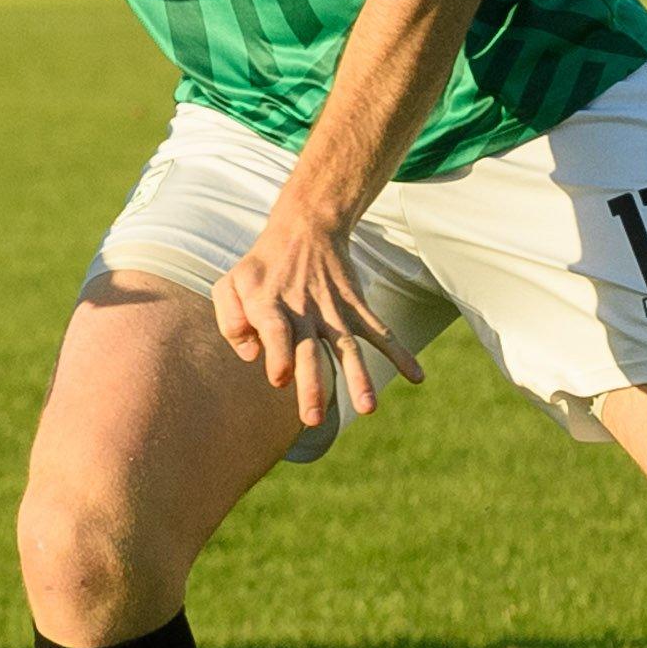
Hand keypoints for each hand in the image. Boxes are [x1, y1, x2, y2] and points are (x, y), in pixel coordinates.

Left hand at [207, 197, 424, 428]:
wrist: (305, 228)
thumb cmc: (261, 266)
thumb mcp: (230, 284)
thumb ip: (230, 320)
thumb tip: (250, 356)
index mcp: (269, 305)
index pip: (276, 333)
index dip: (278, 356)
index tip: (280, 380)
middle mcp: (303, 311)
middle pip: (309, 351)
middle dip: (312, 385)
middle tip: (312, 419)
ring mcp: (333, 310)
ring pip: (348, 348)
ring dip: (359, 378)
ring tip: (368, 409)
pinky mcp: (355, 307)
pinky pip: (379, 331)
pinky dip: (400, 352)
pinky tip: (416, 376)